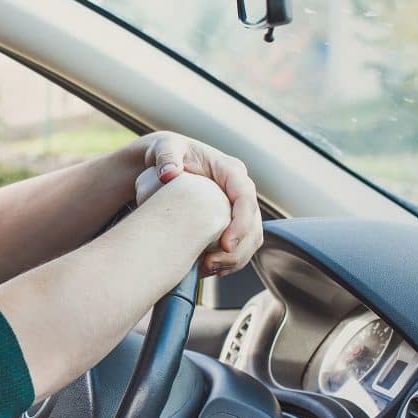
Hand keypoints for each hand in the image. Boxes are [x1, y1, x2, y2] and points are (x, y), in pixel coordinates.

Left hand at [135, 131, 263, 275]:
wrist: (165, 162)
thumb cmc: (167, 152)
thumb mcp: (164, 147)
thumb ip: (166, 156)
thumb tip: (169, 174)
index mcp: (229, 170)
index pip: (245, 197)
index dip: (241, 223)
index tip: (226, 244)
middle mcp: (239, 188)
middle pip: (253, 223)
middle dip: (237, 249)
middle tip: (211, 265)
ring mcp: (237, 206)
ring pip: (250, 238)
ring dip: (234, 259)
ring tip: (208, 270)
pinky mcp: (230, 220)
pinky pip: (239, 244)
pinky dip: (228, 260)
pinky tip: (208, 269)